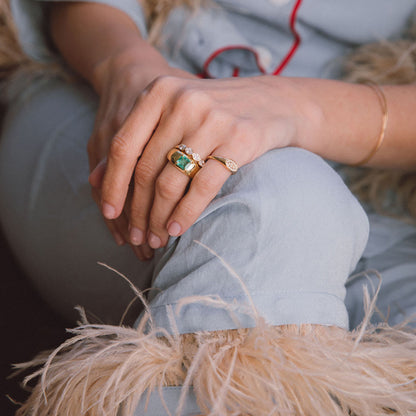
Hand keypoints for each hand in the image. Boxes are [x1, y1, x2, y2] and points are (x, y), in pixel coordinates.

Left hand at [96, 75, 319, 248]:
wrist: (272, 103)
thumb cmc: (214, 113)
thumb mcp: (173, 113)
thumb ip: (138, 137)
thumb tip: (94, 178)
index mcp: (159, 92)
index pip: (123, 147)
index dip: (112, 184)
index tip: (109, 213)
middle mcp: (182, 101)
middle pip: (146, 170)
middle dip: (137, 211)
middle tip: (137, 235)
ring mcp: (212, 120)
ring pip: (171, 182)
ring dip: (159, 217)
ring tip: (157, 237)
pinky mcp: (238, 140)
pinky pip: (202, 188)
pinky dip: (186, 213)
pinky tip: (177, 228)